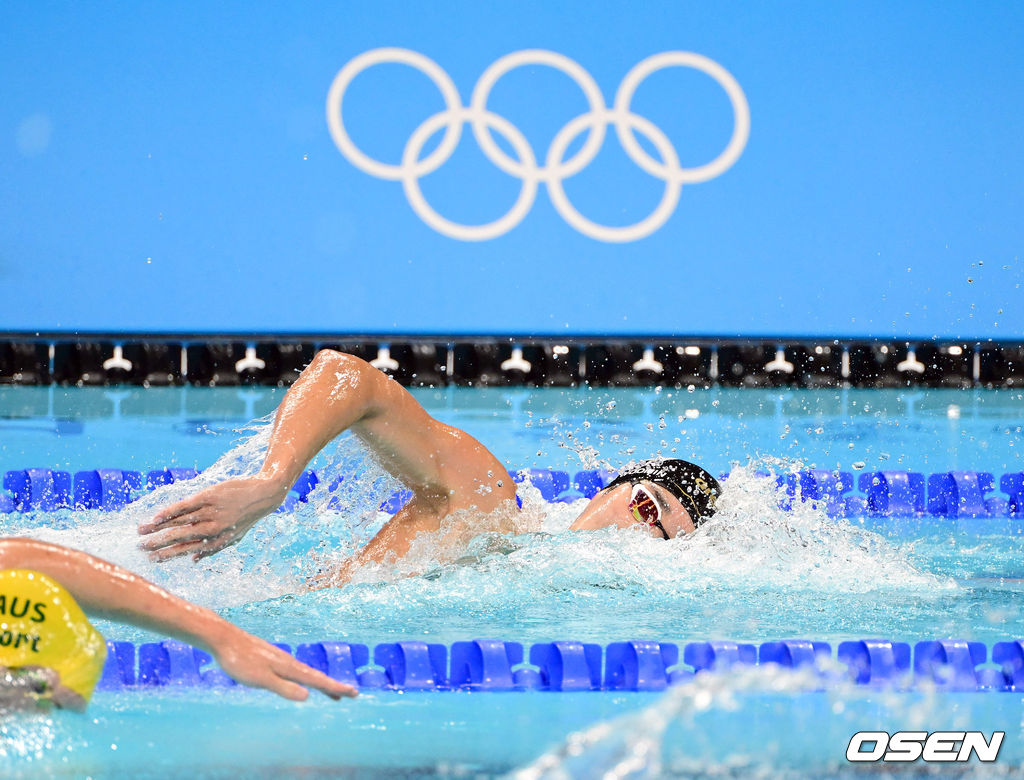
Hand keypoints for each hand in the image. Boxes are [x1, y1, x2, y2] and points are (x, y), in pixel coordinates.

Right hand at [139, 477, 285, 561]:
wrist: (264, 494)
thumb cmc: (246, 516)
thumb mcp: (234, 537)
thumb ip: (213, 549)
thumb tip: (193, 561)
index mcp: (218, 542)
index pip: (188, 551)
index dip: (168, 555)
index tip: (151, 559)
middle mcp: (214, 529)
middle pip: (180, 538)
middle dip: (157, 544)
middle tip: (139, 548)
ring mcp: (211, 512)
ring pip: (179, 522)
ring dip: (157, 528)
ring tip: (140, 531)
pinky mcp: (210, 496)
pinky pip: (185, 507)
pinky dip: (169, 513)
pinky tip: (156, 518)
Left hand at [211, 628, 357, 700]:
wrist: (223, 638)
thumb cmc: (239, 661)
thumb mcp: (260, 679)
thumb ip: (283, 688)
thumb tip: (308, 696)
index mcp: (288, 667)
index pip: (317, 680)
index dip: (335, 688)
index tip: (354, 693)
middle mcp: (288, 662)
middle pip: (315, 677)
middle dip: (333, 687)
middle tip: (351, 695)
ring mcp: (280, 660)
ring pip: (306, 674)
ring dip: (321, 685)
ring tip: (331, 694)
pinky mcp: (270, 659)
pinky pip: (295, 672)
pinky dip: (306, 680)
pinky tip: (300, 682)